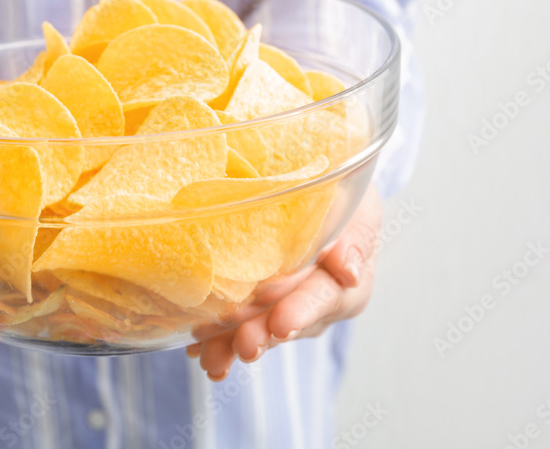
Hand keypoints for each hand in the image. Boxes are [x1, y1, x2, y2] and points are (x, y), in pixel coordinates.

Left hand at [187, 186, 381, 380]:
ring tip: (212, 356)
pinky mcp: (257, 309)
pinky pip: (236, 327)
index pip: (326, 297)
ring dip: (234, 343)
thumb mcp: (353, 203)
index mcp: (344, 280)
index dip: (302, 309)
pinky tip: (195, 349)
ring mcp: (285, 308)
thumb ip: (352, 236)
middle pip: (289, 320)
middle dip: (263, 333)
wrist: (316, 192)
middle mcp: (316, 303)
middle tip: (244, 345)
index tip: (281, 322)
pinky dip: (216, 338)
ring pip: (259, 329)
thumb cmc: (336, 194)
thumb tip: (348, 269)